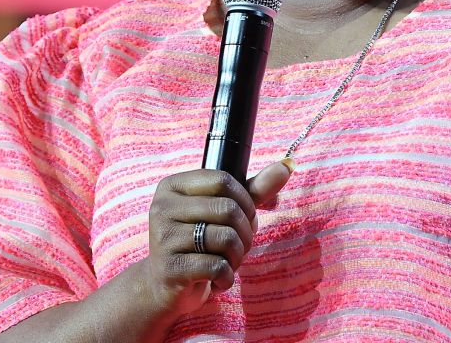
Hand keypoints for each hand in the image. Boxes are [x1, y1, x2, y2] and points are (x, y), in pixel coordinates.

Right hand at [144, 161, 290, 318]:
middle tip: (240, 245)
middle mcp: (162, 207)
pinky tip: (218, 279)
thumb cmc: (198, 241)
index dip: (245, 200)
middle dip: (245, 231)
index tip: (245, 217)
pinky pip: (216, 266)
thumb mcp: (222, 211)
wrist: (165, 284)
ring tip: (228, 262)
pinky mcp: (170, 268)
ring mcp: (163, 238)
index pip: (223, 180)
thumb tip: (288, 165)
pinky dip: (227, 276)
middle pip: (227, 209)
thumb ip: (253, 189)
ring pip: (225, 238)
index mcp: (172, 186)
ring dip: (238, 255)